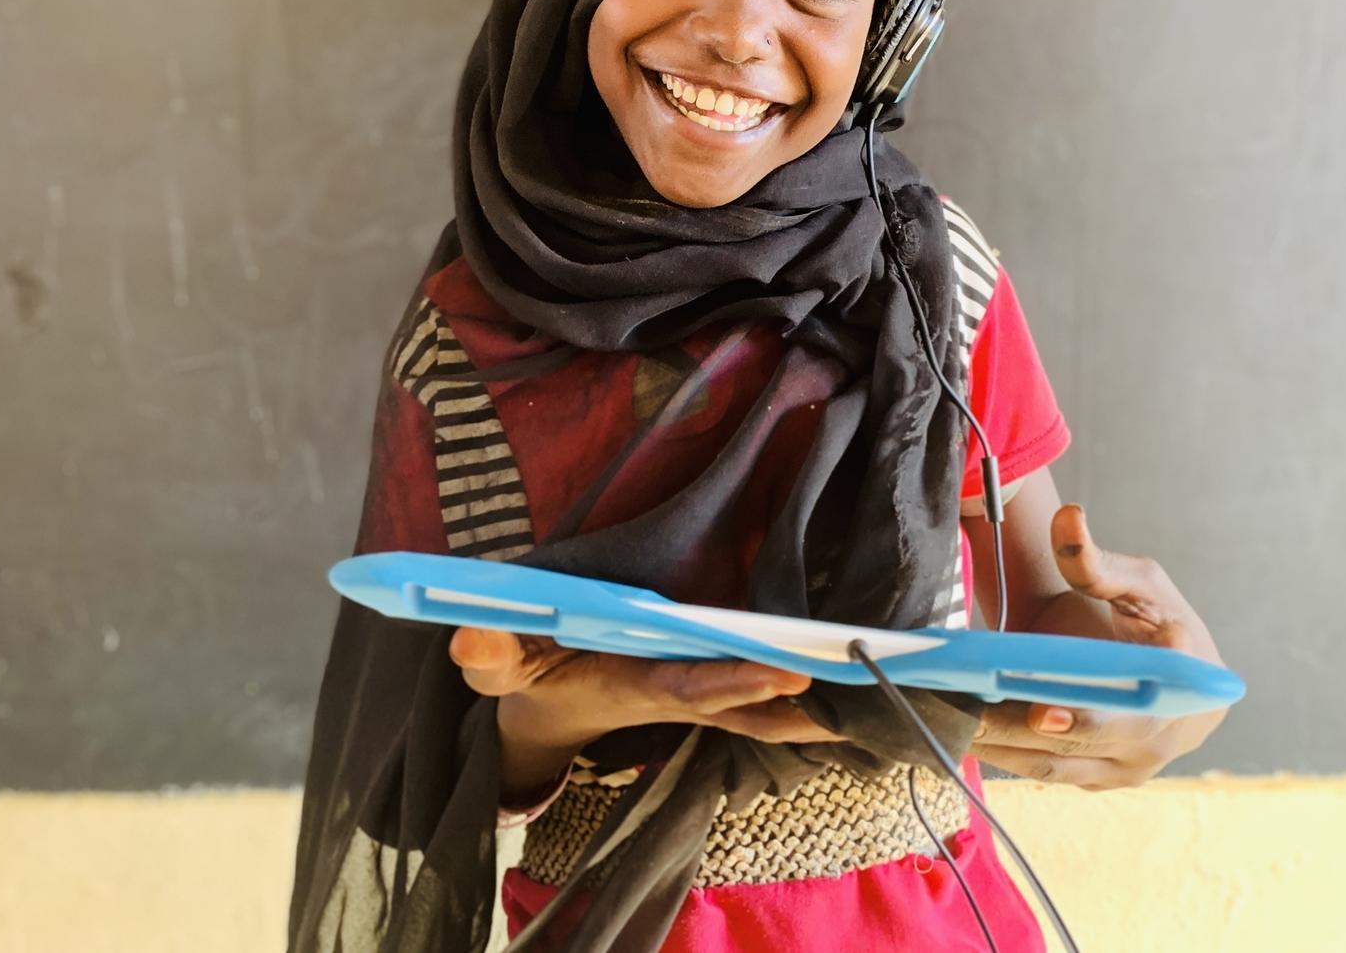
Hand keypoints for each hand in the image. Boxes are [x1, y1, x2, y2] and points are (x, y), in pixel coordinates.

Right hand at [448, 626, 842, 798]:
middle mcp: (675, 693)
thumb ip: (491, 652)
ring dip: (813, 704)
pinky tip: (852, 687)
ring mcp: (695, 694)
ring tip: (875, 687)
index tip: (782, 674)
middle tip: (854, 679)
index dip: (733, 682)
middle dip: (795, 695)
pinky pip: (760, 699)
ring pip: (761, 707)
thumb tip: (470, 634)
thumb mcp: (502, 666)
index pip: (687, 686)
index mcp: (632, 683)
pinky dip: (804, 699)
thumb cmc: (529, 679)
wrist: (546, 709)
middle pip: (742, 700)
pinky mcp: (705, 686)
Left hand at [970, 504, 1228, 790]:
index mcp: (1184, 688)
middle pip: (1079, 746)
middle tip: (962, 712)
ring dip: (1000, 748)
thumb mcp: (1137, 580)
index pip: (1134, 712)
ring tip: (947, 719)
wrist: (1161, 663)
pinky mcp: (1100, 777)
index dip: (1086, 719)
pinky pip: (1047, 772)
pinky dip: (1005, 755)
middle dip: (1016, 732)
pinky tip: (962, 731)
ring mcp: (1130, 766)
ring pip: (1056, 767)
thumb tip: (1068, 516)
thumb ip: (1095, 558)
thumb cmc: (1153, 617)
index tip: (1038, 713)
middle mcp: (1162, 739)